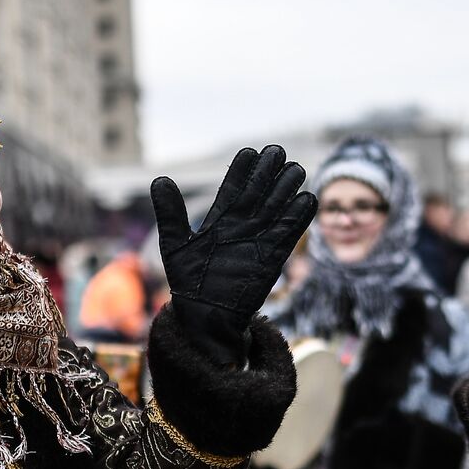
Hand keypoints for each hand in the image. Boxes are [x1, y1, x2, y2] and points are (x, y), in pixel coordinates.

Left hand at [152, 145, 317, 365]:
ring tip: (297, 169)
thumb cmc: (189, 283)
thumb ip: (171, 214)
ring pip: (276, 210)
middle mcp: (241, 228)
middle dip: (268, 174)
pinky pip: (287, 235)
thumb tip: (160, 180)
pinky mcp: (271, 259)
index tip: (250, 152)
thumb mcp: (175, 245)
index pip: (233, 189)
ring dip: (286, 190)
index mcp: (219, 221)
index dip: (242, 171)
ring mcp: (258, 241)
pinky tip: (308, 199)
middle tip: (278, 151)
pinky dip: (298, 218)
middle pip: (259, 194)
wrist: (205, 317)